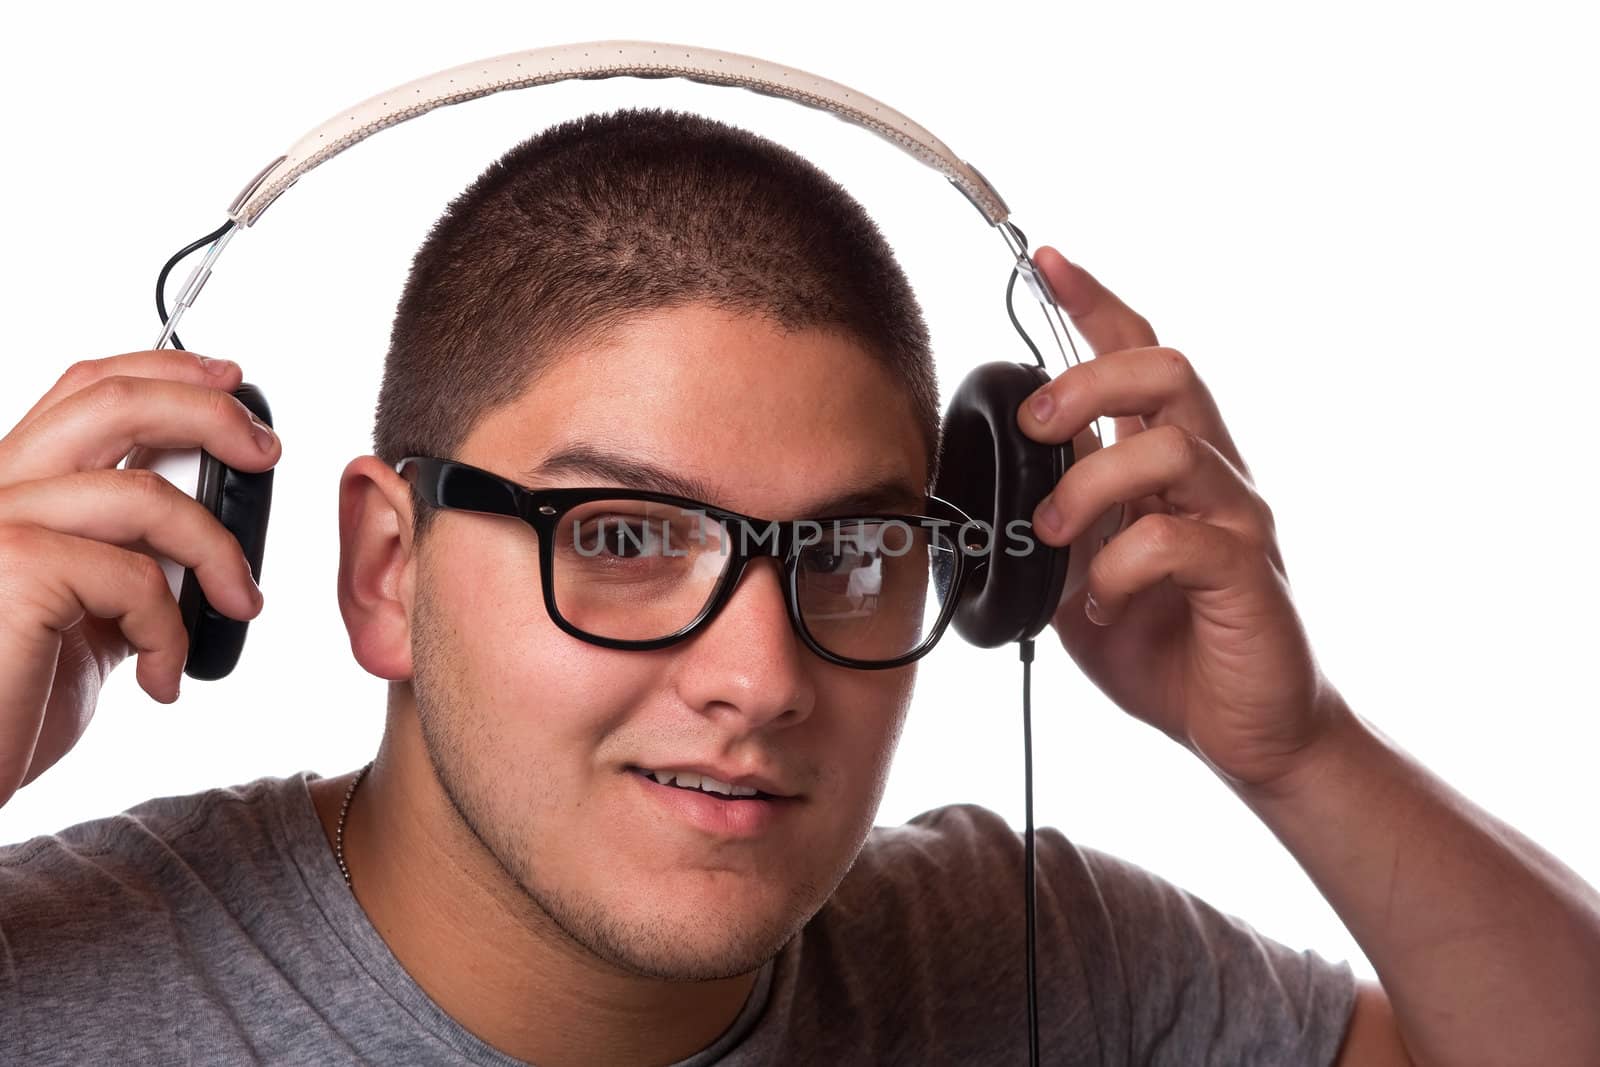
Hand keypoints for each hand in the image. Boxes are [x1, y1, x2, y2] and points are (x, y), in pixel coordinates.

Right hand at [0, 351, 279, 807]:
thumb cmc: (6, 709)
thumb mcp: (82, 621)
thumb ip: (123, 565)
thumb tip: (206, 542)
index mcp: (9, 493)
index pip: (82, 392)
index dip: (163, 371)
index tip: (231, 383)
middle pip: (111, 403)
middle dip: (208, 412)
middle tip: (267, 452)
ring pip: (145, 496)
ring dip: (219, 551)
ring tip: (241, 604)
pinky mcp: (13, 568)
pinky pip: (138, 578)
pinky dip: (173, 631)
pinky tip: (164, 678)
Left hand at [1018, 247, 1347, 789]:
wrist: (1250, 730)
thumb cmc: (1172, 647)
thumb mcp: (1083, 581)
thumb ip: (1053, 532)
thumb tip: (990, 501)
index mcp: (1168, 468)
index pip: (1142, 359)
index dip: (1097, 305)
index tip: (1048, 261)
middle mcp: (1211, 478)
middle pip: (1167, 373)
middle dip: (1087, 382)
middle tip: (1036, 427)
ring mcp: (1236, 521)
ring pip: (1170, 448)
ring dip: (1091, 486)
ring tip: (1055, 536)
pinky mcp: (1246, 576)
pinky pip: (1178, 541)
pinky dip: (1118, 569)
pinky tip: (1101, 605)